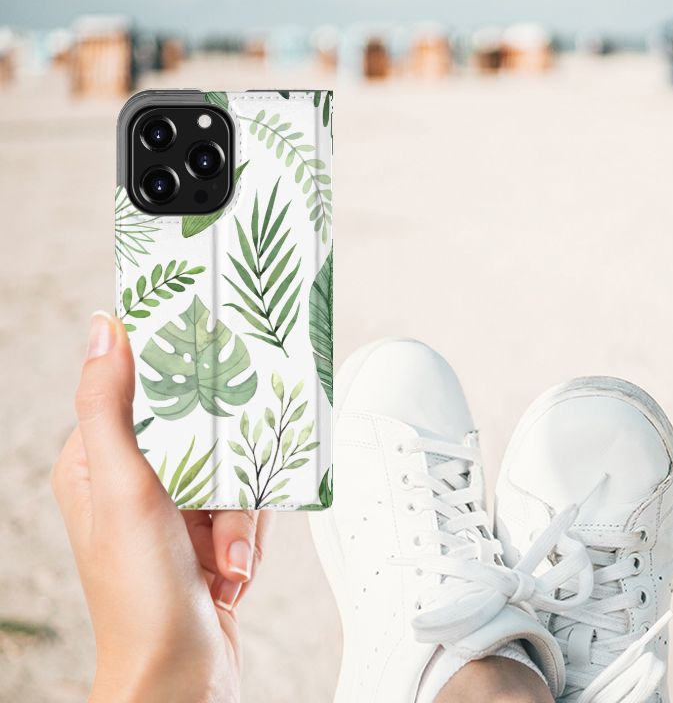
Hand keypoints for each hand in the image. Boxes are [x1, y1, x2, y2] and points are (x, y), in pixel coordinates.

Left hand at [52, 312, 271, 702]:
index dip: (181, 382)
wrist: (180, 677)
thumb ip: (110, 407)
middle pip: (203, 433)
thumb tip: (104, 330)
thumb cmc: (142, 595)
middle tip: (222, 500)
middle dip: (226, 474)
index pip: (142, 393)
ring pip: (233, 471)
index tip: (213, 368)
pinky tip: (232, 570)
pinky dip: (249, 538)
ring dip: (240, 518)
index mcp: (96, 463)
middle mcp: (133, 484)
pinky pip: (248, 508)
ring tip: (225, 556)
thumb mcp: (125, 488)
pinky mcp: (206, 537)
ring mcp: (172, 513)